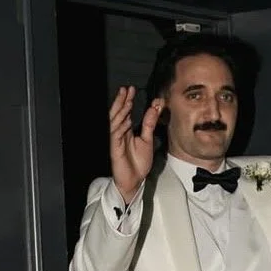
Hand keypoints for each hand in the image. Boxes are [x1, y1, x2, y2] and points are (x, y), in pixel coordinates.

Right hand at [109, 86, 163, 201]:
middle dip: (121, 102)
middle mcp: (120, 133)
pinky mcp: (115, 149)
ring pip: (116, 122)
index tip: (132, 89)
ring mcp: (116, 141)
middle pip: (118, 114)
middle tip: (126, 89)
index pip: (126, 112)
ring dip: (121, 112)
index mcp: (127, 130)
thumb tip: (155, 107)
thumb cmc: (139, 162)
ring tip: (127, 102)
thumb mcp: (148, 140)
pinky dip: (121, 127)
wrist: (134, 180)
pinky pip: (116, 136)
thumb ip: (150, 124)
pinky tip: (126, 120)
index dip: (127, 100)